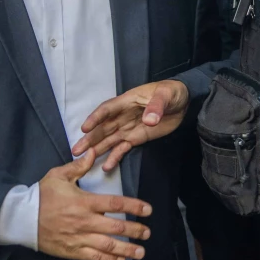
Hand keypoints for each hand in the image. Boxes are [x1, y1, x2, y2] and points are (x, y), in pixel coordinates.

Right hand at [37, 152, 152, 259]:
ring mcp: (79, 238)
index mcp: (84, 201)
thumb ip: (78, 166)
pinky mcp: (72, 251)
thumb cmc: (41, 196)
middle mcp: (84, 221)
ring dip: (127, 249)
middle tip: (147, 233)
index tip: (147, 210)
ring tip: (141, 251)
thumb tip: (93, 153)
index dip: (134, 207)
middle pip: (116, 227)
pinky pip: (95, 257)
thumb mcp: (58, 176)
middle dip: (135, 230)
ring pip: (108, 246)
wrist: (22, 218)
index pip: (115, 204)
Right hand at [73, 79, 189, 171]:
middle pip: (103, 127)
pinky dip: (114, 156)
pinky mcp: (136, 138)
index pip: (107, 110)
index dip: (95, 118)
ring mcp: (128, 128)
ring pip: (109, 139)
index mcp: (127, 101)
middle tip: (76, 150)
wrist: (183, 102)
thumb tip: (149, 120)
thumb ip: (156, 107)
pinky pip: (122, 148)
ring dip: (96, 148)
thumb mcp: (165, 95)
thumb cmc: (171, 93)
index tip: (84, 128)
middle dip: (89, 139)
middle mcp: (123, 115)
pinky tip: (106, 166)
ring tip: (83, 159)